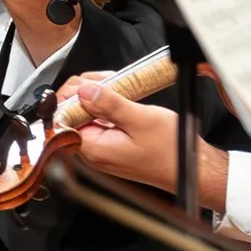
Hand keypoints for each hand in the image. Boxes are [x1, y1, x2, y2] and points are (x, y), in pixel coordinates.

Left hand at [66, 79, 229, 207]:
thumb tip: (83, 90)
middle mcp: (92, 150)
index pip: (61, 118)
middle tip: (108, 81)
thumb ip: (109, 104)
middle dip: (85, 90)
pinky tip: (121, 96)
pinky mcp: (110, 143)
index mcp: (93, 148)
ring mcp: (101, 147)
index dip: (71, 95)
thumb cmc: (171, 152)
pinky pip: (98, 118)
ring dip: (97, 94)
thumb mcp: (140, 120)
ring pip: (85, 112)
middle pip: (70, 112)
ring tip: (119, 86)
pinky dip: (107, 103)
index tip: (89, 84)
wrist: (190, 168)